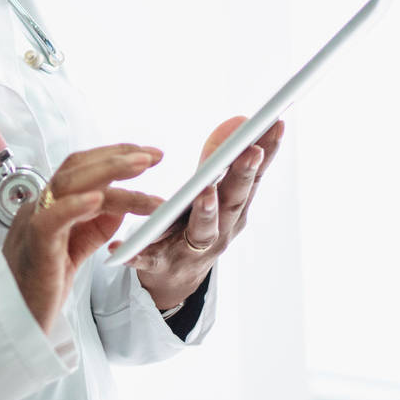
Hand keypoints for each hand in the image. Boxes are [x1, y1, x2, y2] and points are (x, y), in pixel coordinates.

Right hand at [3, 143, 164, 333]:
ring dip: (109, 171)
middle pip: (76, 168)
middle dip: (117, 156)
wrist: (15, 323)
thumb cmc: (41, 287)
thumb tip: (119, 205)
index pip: (81, 168)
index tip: (146, 154)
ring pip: (68, 184)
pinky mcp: (35, 248)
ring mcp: (34, 224)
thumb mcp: (75, 249)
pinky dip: (73, 206)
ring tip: (141, 166)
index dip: (113, 156)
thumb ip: (94, 225)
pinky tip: (98, 199)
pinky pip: (50, 220)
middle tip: (153, 155)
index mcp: (50, 206)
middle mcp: (40, 207)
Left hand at [110, 118, 284, 311]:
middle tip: (251, 151)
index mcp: (234, 209)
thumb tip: (240, 119)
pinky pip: (150, 258)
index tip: (276, 123)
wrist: (174, 280)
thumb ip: (222, 158)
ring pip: (203, 230)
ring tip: (205, 193)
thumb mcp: (214, 192)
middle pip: (234, 200)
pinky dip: (139, 254)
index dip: (268, 152)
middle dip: (243, 175)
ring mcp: (193, 249)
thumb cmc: (197, 226)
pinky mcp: (162, 263)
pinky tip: (123, 247)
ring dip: (207, 212)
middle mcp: (221, 230)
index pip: (254, 176)